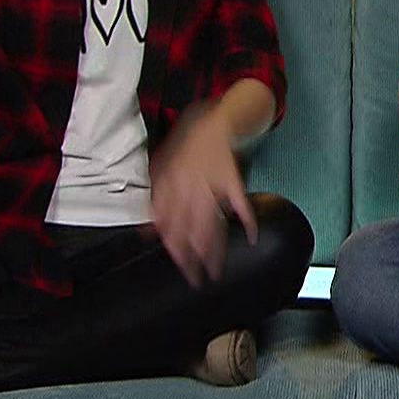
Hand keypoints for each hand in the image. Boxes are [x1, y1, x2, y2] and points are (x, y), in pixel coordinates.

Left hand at [151, 104, 258, 287]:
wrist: (213, 121)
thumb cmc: (186, 147)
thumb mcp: (161, 168)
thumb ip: (154, 199)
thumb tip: (146, 231)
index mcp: (170, 182)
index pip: (167, 219)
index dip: (171, 241)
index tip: (175, 261)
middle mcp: (189, 185)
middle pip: (188, 226)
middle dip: (191, 255)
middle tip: (193, 277)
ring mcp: (212, 183)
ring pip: (211, 221)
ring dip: (214, 248)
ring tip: (214, 270)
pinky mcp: (232, 179)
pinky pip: (240, 202)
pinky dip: (248, 219)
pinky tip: (251, 237)